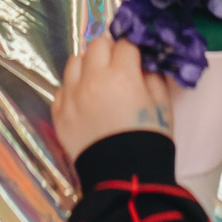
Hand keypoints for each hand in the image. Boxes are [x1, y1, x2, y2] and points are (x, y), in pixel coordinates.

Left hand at [55, 33, 175, 161]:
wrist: (124, 178)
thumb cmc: (149, 140)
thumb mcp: (162, 105)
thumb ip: (153, 77)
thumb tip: (145, 63)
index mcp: (121, 75)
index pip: (125, 43)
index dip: (132, 48)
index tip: (136, 56)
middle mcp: (91, 80)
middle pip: (96, 45)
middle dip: (109, 50)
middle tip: (117, 64)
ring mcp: (71, 96)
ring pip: (74, 62)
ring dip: (87, 65)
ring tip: (97, 80)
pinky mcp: (59, 114)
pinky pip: (62, 89)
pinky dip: (73, 89)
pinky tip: (84, 101)